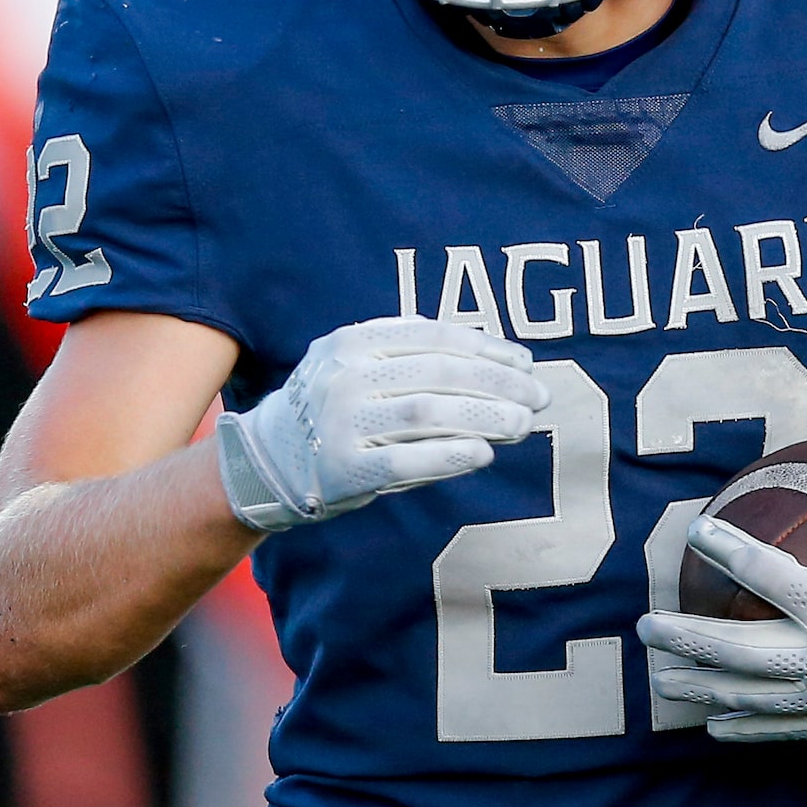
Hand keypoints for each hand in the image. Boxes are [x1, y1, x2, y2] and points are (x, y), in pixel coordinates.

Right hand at [214, 316, 547, 532]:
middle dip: (497, 385)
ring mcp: (341, 423)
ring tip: (522, 425)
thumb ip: (411, 353)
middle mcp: (344, 377)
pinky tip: (482, 454)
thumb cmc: (334, 409)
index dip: (488, 348)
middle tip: (538, 398)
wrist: (268, 460)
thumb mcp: (357, 364)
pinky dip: (449, 456)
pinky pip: (406, 461)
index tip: (526, 363)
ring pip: (427, 414)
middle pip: (438, 374)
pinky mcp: (343, 470)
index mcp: (352, 341)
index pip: (434, 337)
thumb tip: (497, 357)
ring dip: (484, 418)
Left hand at [635, 433, 806, 750]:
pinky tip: (710, 722)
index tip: (697, 532)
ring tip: (662, 674)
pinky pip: (777, 730)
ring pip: (748, 695)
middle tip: (646, 626)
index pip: (772, 576)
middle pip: (739, 649)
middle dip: (687, 638)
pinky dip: (741, 726)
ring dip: (700, 685)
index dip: (731, 551)